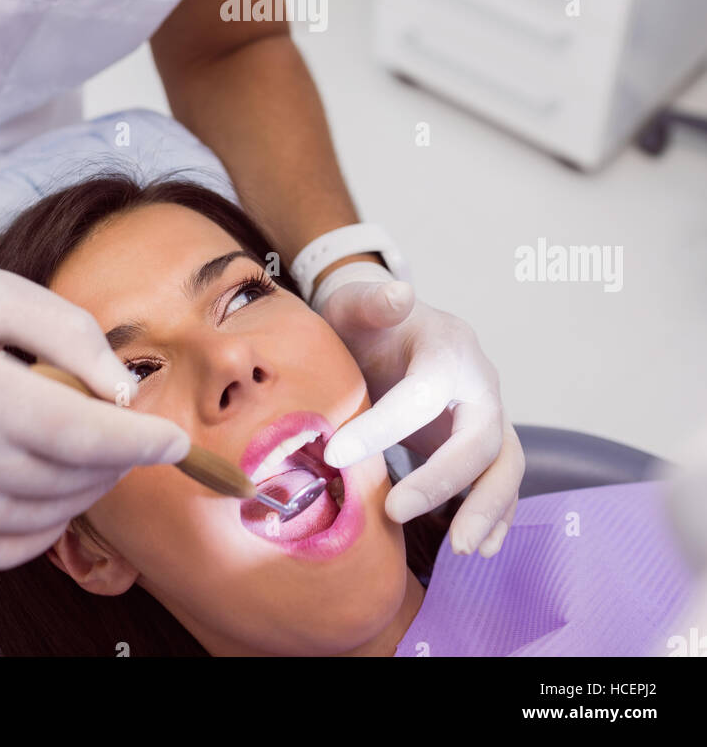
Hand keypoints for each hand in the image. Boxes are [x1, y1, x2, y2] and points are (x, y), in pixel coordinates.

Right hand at [0, 262, 189, 568]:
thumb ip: (68, 334)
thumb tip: (126, 389)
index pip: (75, 433)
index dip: (137, 442)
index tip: (176, 441)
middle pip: (65, 477)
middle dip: (117, 459)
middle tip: (133, 433)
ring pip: (40, 516)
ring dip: (86, 491)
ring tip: (96, 453)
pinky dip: (44, 528)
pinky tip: (56, 491)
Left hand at [315, 263, 524, 556]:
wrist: (388, 333)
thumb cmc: (369, 323)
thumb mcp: (357, 305)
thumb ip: (372, 301)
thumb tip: (398, 292)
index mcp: (448, 349)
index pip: (423, 393)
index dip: (384, 426)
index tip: (336, 454)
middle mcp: (479, 385)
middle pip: (482, 437)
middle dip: (447, 480)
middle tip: (397, 511)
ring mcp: (486, 417)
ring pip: (505, 466)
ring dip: (488, 509)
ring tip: (462, 549)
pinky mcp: (482, 447)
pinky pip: (500, 483)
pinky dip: (496, 516)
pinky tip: (478, 548)